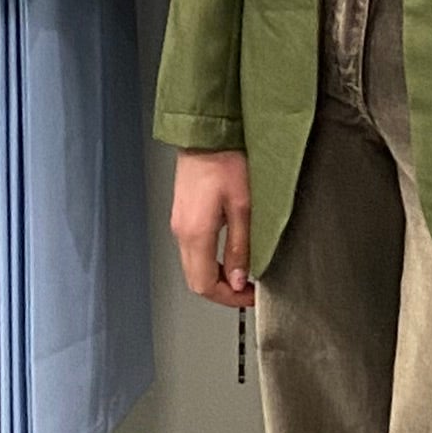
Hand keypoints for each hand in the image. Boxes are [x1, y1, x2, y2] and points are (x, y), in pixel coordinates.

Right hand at [170, 149, 254, 308]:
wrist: (207, 134)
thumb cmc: (226, 161)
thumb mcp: (243, 207)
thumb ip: (239, 247)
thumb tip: (239, 279)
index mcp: (195, 233)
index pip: (205, 284)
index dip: (229, 298)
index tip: (251, 296)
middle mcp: (181, 232)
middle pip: (196, 280)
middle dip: (223, 292)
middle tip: (249, 291)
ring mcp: (179, 224)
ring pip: (193, 267)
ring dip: (217, 277)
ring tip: (243, 274)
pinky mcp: (182, 216)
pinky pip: (192, 251)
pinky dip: (210, 262)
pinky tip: (229, 256)